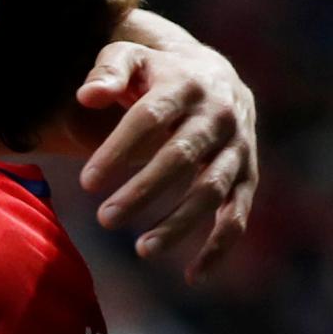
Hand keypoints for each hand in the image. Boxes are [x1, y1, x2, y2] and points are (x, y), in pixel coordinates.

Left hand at [73, 10, 257, 282]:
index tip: (86, 183)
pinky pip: (238, 214)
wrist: (212, 76)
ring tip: (142, 250)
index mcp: (186, 84)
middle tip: (105, 218)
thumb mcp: (129, 58)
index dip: (119, 150)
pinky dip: (220, 246)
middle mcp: (218, 116)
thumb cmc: (154, 72)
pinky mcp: (247, 176)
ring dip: (180, 223)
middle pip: (182, 156)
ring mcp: (237, 148)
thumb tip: (88, 96)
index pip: (149, 118)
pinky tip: (194, 275)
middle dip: (144, 190)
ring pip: (211, 190)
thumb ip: (107, 72)